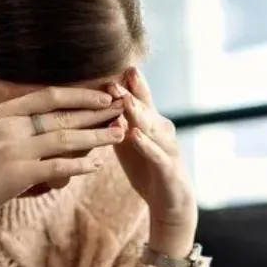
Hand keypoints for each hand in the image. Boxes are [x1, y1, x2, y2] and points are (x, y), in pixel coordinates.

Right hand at [0, 63, 125, 233]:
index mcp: (3, 114)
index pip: (48, 96)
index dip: (79, 94)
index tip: (104, 94)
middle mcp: (10, 128)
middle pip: (63, 115)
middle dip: (97, 111)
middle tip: (123, 108)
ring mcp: (14, 151)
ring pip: (66, 138)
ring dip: (97, 136)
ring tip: (121, 133)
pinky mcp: (20, 176)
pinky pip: (58, 167)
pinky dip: (80, 165)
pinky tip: (98, 165)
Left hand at [110, 67, 197, 256]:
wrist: (170, 201)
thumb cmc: (147, 168)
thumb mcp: (129, 142)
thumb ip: (117, 121)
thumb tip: (96, 100)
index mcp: (151, 122)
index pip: (139, 97)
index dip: (129, 82)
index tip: (114, 65)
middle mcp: (161, 130)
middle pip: (145, 108)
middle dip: (130, 93)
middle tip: (115, 78)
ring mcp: (166, 148)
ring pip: (152, 128)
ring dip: (139, 114)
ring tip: (124, 101)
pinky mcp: (167, 168)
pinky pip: (155, 154)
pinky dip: (145, 144)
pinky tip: (134, 135)